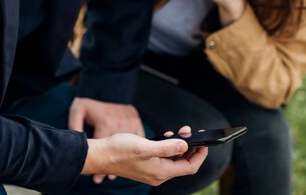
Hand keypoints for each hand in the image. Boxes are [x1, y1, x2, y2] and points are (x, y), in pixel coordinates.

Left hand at [69, 97, 143, 183]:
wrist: (107, 89)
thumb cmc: (91, 104)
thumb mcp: (78, 110)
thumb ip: (74, 125)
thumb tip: (75, 141)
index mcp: (105, 123)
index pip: (103, 149)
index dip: (100, 166)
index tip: (97, 179)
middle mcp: (119, 123)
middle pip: (117, 151)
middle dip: (112, 166)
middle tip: (107, 177)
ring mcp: (130, 121)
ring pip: (131, 146)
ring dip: (126, 159)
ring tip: (118, 171)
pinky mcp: (137, 120)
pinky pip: (140, 138)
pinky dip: (137, 148)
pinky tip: (131, 158)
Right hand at [82, 127, 207, 185]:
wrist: (100, 155)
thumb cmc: (120, 150)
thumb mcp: (146, 146)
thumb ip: (168, 147)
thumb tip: (185, 147)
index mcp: (161, 172)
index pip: (189, 167)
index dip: (200, 155)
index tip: (204, 143)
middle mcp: (158, 174)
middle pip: (183, 164)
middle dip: (190, 148)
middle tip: (189, 132)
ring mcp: (152, 171)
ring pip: (173, 160)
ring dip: (179, 146)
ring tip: (179, 132)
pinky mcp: (146, 165)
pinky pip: (163, 158)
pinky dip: (168, 148)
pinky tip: (165, 137)